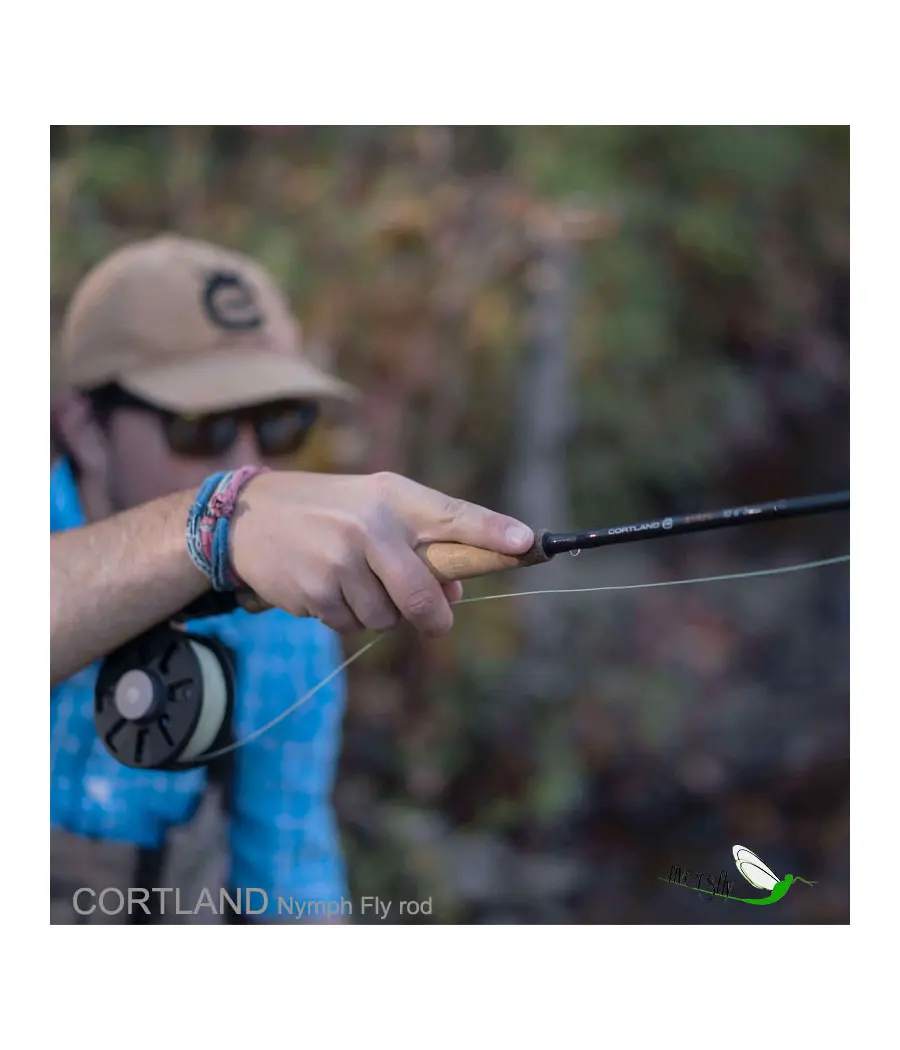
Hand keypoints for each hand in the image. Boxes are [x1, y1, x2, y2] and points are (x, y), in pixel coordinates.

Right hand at [229, 471, 534, 635]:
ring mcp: (341, 559)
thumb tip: (453, 596)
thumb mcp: (375, 509)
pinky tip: (325, 586)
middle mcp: (370, 526)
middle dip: (432, 616)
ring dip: (378, 612)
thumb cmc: (330, 512)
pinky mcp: (316, 590)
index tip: (528, 543)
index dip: (493, 532)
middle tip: (437, 620)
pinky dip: (345, 616)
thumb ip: (419, 544)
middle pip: (422, 594)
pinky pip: (351, 625)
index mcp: (394, 497)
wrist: (251, 517)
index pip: (454, 514)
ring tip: (353, 580)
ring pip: (387, 617)